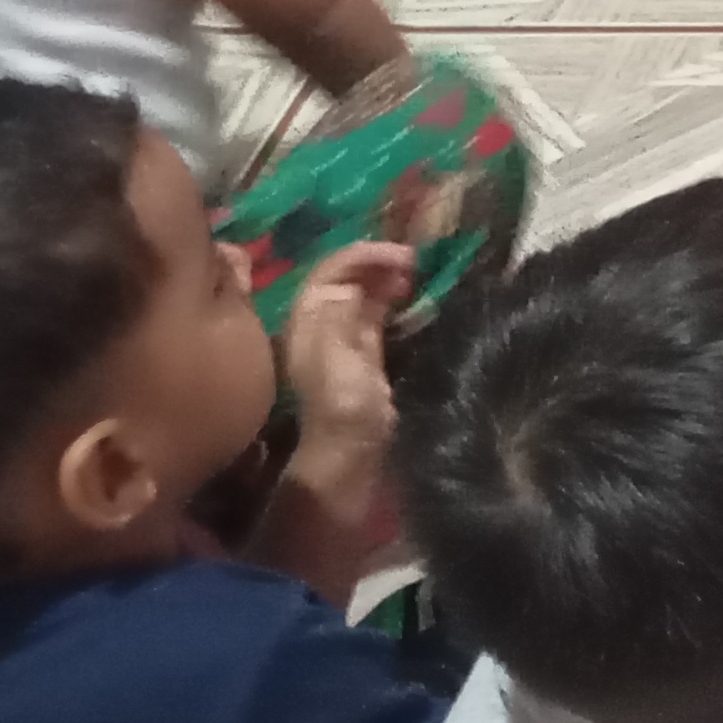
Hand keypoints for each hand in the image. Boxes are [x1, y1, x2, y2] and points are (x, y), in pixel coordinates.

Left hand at [278, 244, 412, 503]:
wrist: (348, 466)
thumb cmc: (344, 419)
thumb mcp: (341, 374)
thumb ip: (339, 329)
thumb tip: (351, 286)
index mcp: (307, 328)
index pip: (328, 275)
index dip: (362, 256)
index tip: (405, 256)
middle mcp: (319, 329)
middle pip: (341, 279)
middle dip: (374, 261)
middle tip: (414, 261)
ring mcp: (340, 343)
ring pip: (357, 295)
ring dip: (384, 277)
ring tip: (415, 273)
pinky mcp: (361, 357)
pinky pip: (372, 314)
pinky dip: (390, 299)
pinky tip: (411, 297)